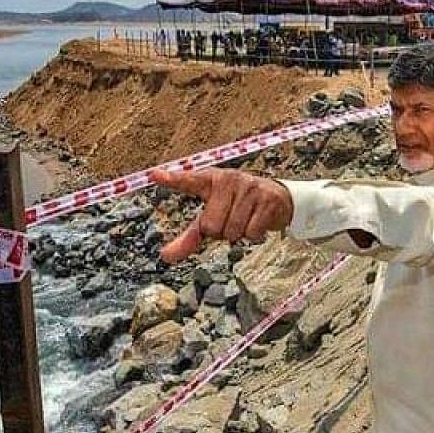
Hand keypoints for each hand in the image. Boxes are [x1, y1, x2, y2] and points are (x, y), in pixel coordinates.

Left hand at [150, 167, 293, 262]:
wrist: (279, 199)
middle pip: (211, 226)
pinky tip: (258, 221)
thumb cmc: (237, 208)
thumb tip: (165, 256)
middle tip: (230, 219)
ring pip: (232, 232)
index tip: (154, 176)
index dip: (172, 180)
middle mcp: (228, 179)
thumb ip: (189, 237)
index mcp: (210, 180)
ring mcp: (249, 187)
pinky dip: (254, 235)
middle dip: (220, 232)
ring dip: (238, 234)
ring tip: (245, 218)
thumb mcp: (213, 218)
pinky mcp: (267, 200)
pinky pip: (251, 233)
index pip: (188, 180)